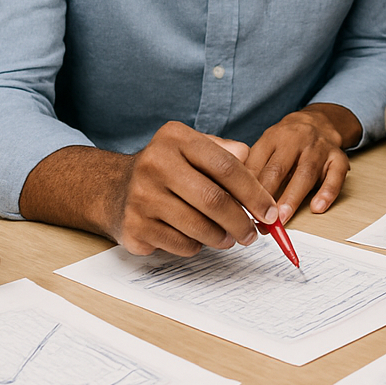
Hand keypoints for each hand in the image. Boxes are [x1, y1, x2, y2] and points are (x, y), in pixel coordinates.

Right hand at [112, 121, 278, 256]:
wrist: (115, 189)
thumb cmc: (167, 169)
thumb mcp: (192, 148)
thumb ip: (224, 152)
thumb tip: (253, 163)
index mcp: (175, 138)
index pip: (226, 166)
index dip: (254, 192)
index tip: (270, 211)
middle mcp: (154, 163)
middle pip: (213, 200)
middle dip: (241, 221)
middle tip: (253, 234)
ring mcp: (141, 196)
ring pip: (198, 227)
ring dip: (221, 238)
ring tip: (229, 238)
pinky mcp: (134, 227)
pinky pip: (180, 244)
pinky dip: (197, 246)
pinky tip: (196, 238)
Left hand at [245, 103, 358, 222]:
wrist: (320, 120)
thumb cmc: (288, 139)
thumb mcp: (267, 144)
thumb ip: (254, 166)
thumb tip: (236, 198)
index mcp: (274, 137)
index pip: (257, 163)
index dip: (247, 188)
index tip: (240, 210)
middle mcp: (296, 140)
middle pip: (279, 168)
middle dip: (267, 195)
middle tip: (259, 218)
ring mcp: (319, 148)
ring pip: (305, 172)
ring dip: (293, 197)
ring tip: (282, 218)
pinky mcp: (338, 157)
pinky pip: (335, 175)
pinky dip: (327, 192)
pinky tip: (317, 207)